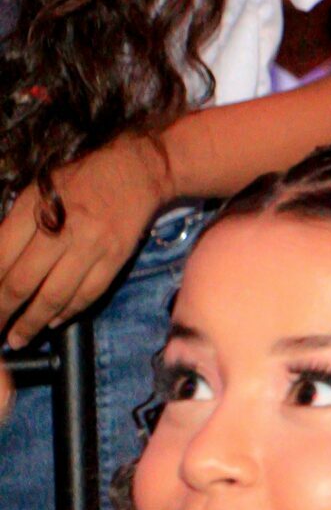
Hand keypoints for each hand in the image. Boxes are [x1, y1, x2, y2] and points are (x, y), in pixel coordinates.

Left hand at [0, 136, 172, 347]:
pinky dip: (68, 312)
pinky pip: (88, 293)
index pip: (1, 258)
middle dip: (3, 312)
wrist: (137, 170)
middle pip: (22, 282)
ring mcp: (91, 247)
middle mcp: (62, 230)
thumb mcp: (39, 191)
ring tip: (18, 338)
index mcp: (36, 209)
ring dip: (32, 322)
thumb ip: (16, 226)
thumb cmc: (81, 179)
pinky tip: (53, 322)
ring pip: (54, 295)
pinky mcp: (116, 258)